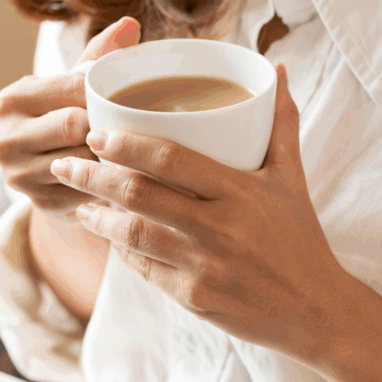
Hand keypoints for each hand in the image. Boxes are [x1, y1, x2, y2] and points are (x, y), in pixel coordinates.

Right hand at [0, 17, 140, 220]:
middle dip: (106, 125)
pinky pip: (88, 190)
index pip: (69, 88)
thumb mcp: (72, 86)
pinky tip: (123, 176)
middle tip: (135, 124)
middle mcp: (5, 139)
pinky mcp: (40, 205)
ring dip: (110, 157)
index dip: (104, 92)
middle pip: (73, 126)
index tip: (131, 94)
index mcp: (11, 100)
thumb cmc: (64, 117)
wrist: (46, 175)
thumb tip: (130, 25)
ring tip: (133, 149)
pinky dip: (108, 183)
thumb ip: (97, 56)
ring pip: (83, 161)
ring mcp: (19, 176)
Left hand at [48, 63, 355, 364]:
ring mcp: (203, 265)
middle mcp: (219, 227)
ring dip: (96, 217)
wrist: (317, 311)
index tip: (96, 134)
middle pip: (138, 194)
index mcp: (240, 191)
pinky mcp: (193, 298)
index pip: (170, 158)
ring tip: (77, 202)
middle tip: (65, 163)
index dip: (125, 144)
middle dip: (92, 177)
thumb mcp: (293, 179)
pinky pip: (143, 269)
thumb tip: (274, 70)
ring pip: (131, 235)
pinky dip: (120, 251)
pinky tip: (108, 238)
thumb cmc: (301, 240)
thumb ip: (281, 124)